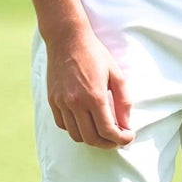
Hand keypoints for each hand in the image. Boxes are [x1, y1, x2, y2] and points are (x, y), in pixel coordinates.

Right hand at [45, 28, 134, 148]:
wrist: (67, 38)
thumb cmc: (94, 53)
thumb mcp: (116, 73)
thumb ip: (123, 101)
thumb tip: (126, 124)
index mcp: (94, 96)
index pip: (108, 131)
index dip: (121, 139)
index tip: (128, 137)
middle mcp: (76, 103)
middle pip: (92, 138)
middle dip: (108, 143)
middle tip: (117, 138)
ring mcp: (62, 103)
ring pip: (76, 135)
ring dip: (91, 139)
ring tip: (102, 133)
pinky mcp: (52, 100)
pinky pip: (63, 125)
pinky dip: (75, 130)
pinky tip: (85, 123)